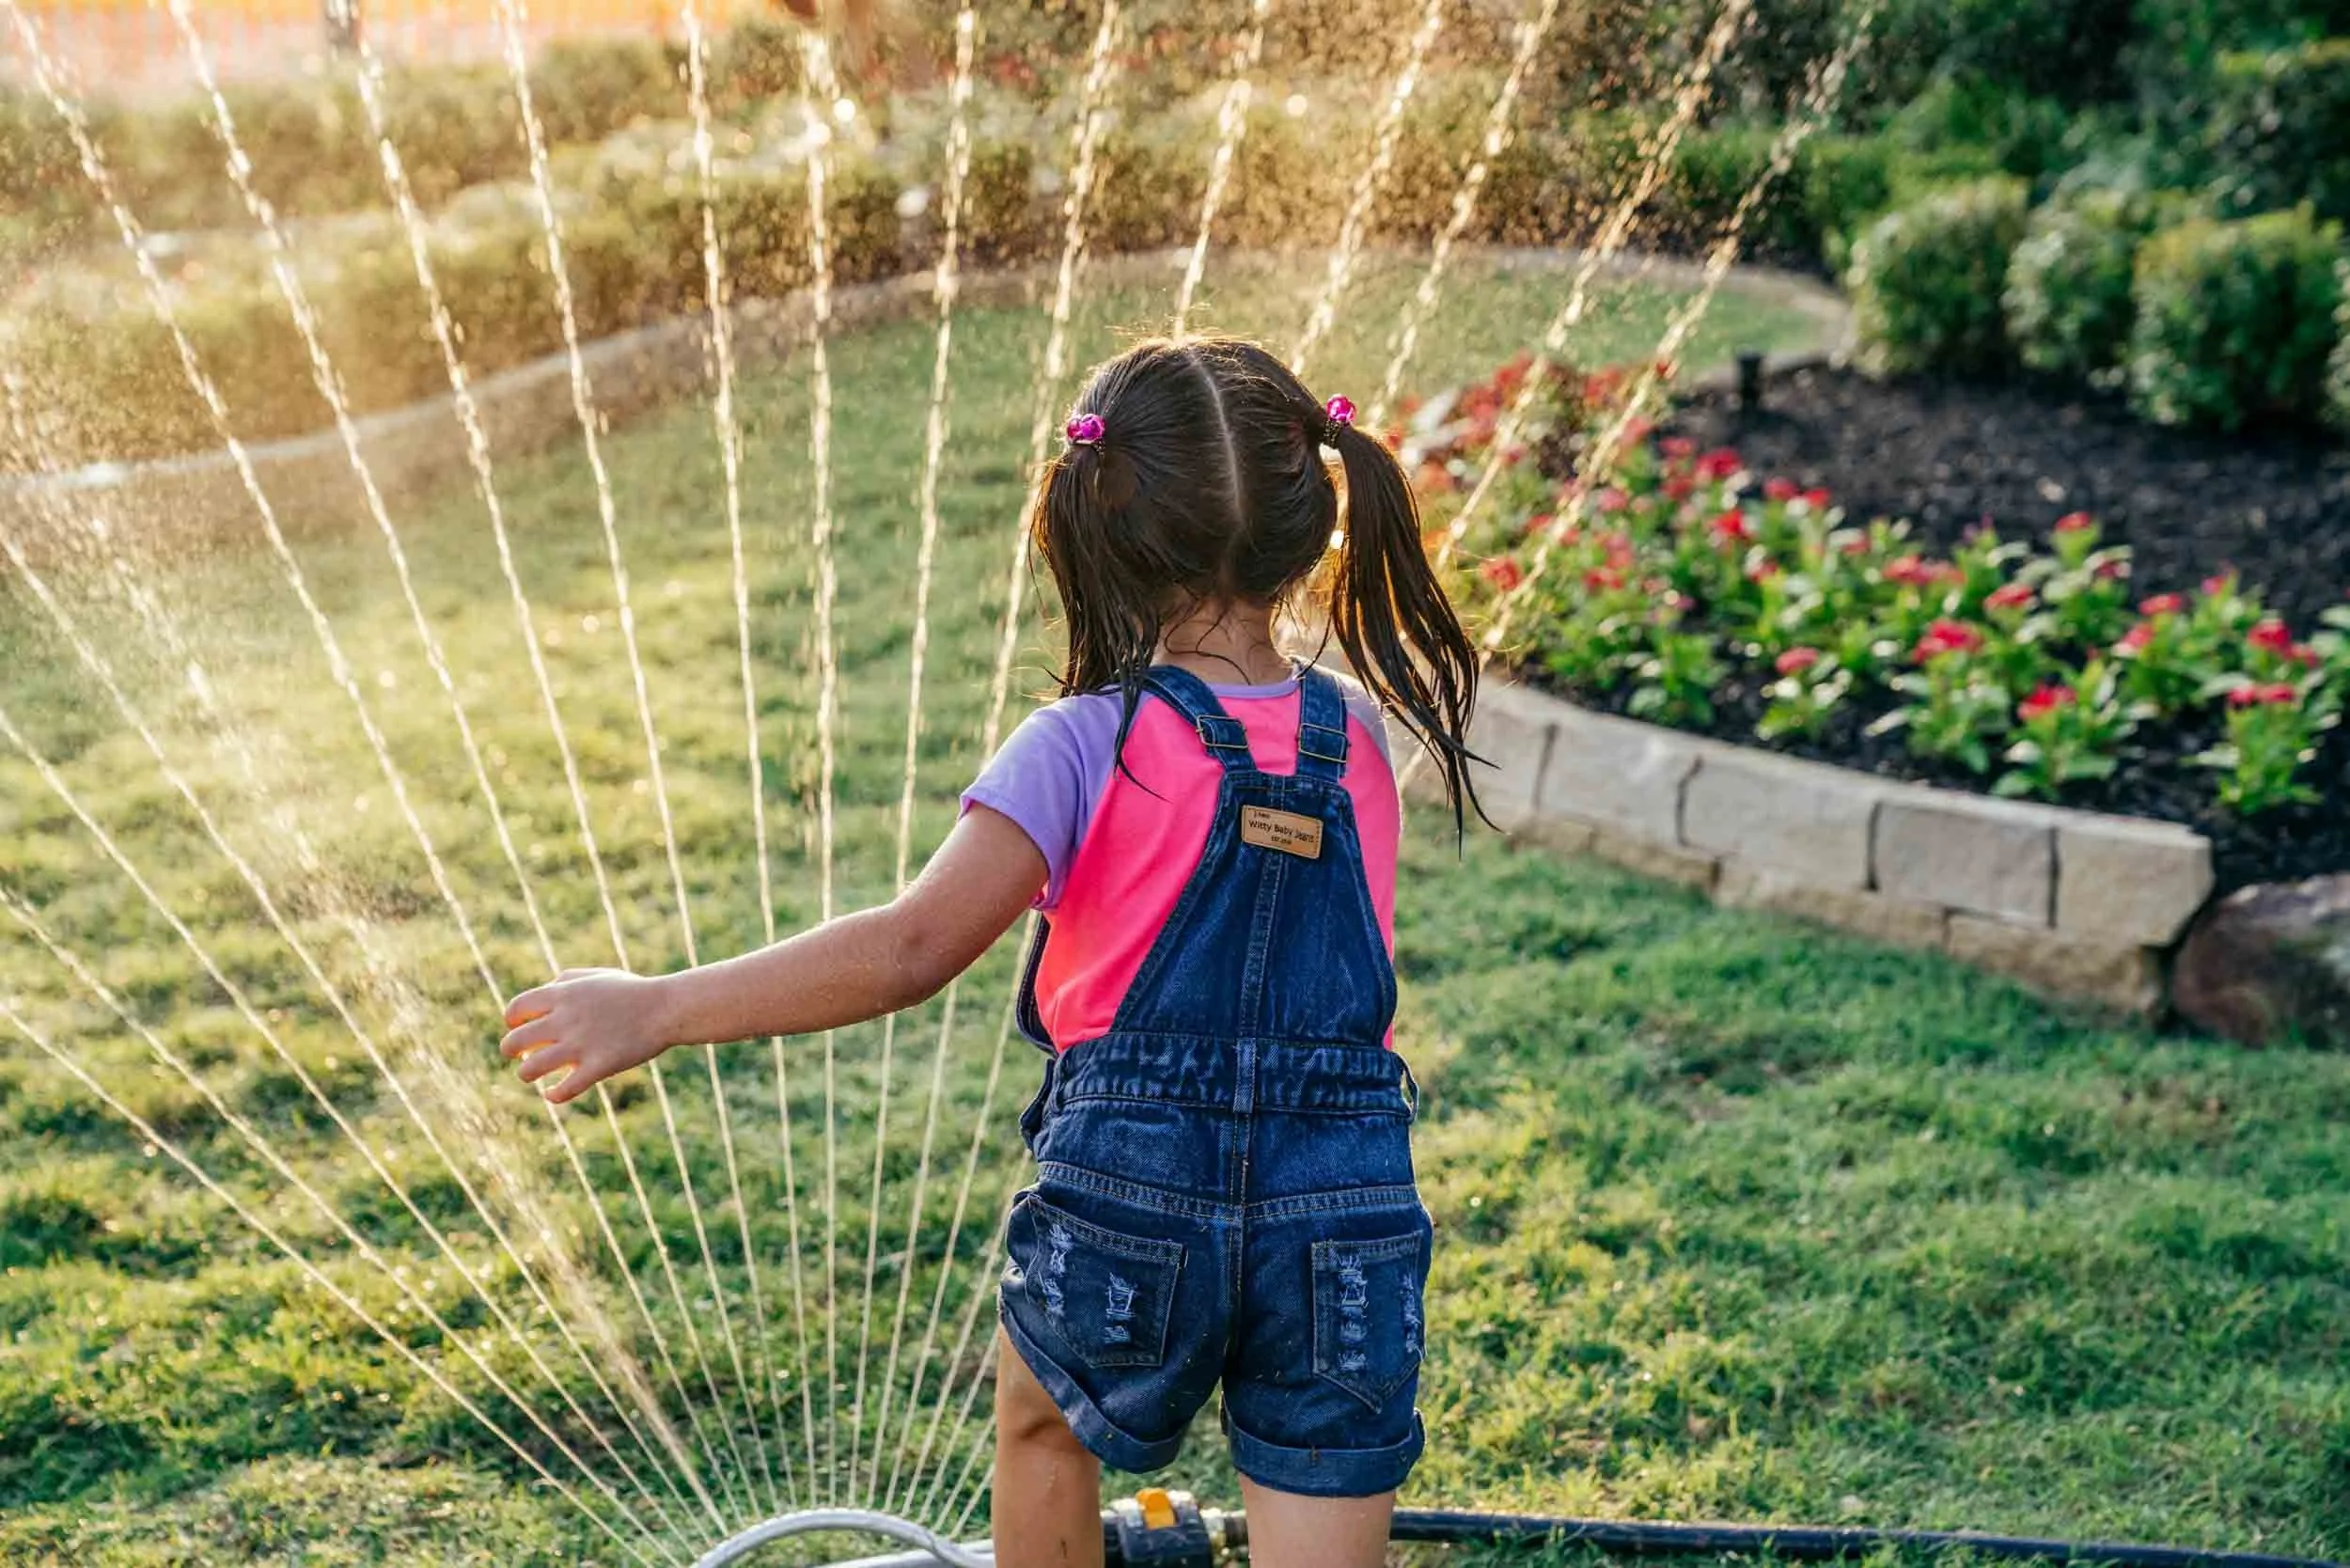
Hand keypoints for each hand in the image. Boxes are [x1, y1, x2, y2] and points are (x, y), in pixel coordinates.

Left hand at [500, 968, 674, 1104]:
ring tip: (530, 1076)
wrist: (666, 1009)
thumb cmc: (633, 992)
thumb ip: (567, 980)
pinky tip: (552, 1095)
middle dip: (509, 1050)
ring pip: (532, 1069)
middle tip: (516, 1055)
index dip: (510, 1020)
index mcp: (564, 994)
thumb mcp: (598, 976)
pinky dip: (553, 1095)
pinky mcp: (598, 1067)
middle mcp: (566, 1019)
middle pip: (516, 1041)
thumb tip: (545, 991)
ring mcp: (581, 1045)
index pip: (517, 1009)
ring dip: (526, 1075)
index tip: (515, 1027)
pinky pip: (564, 1090)